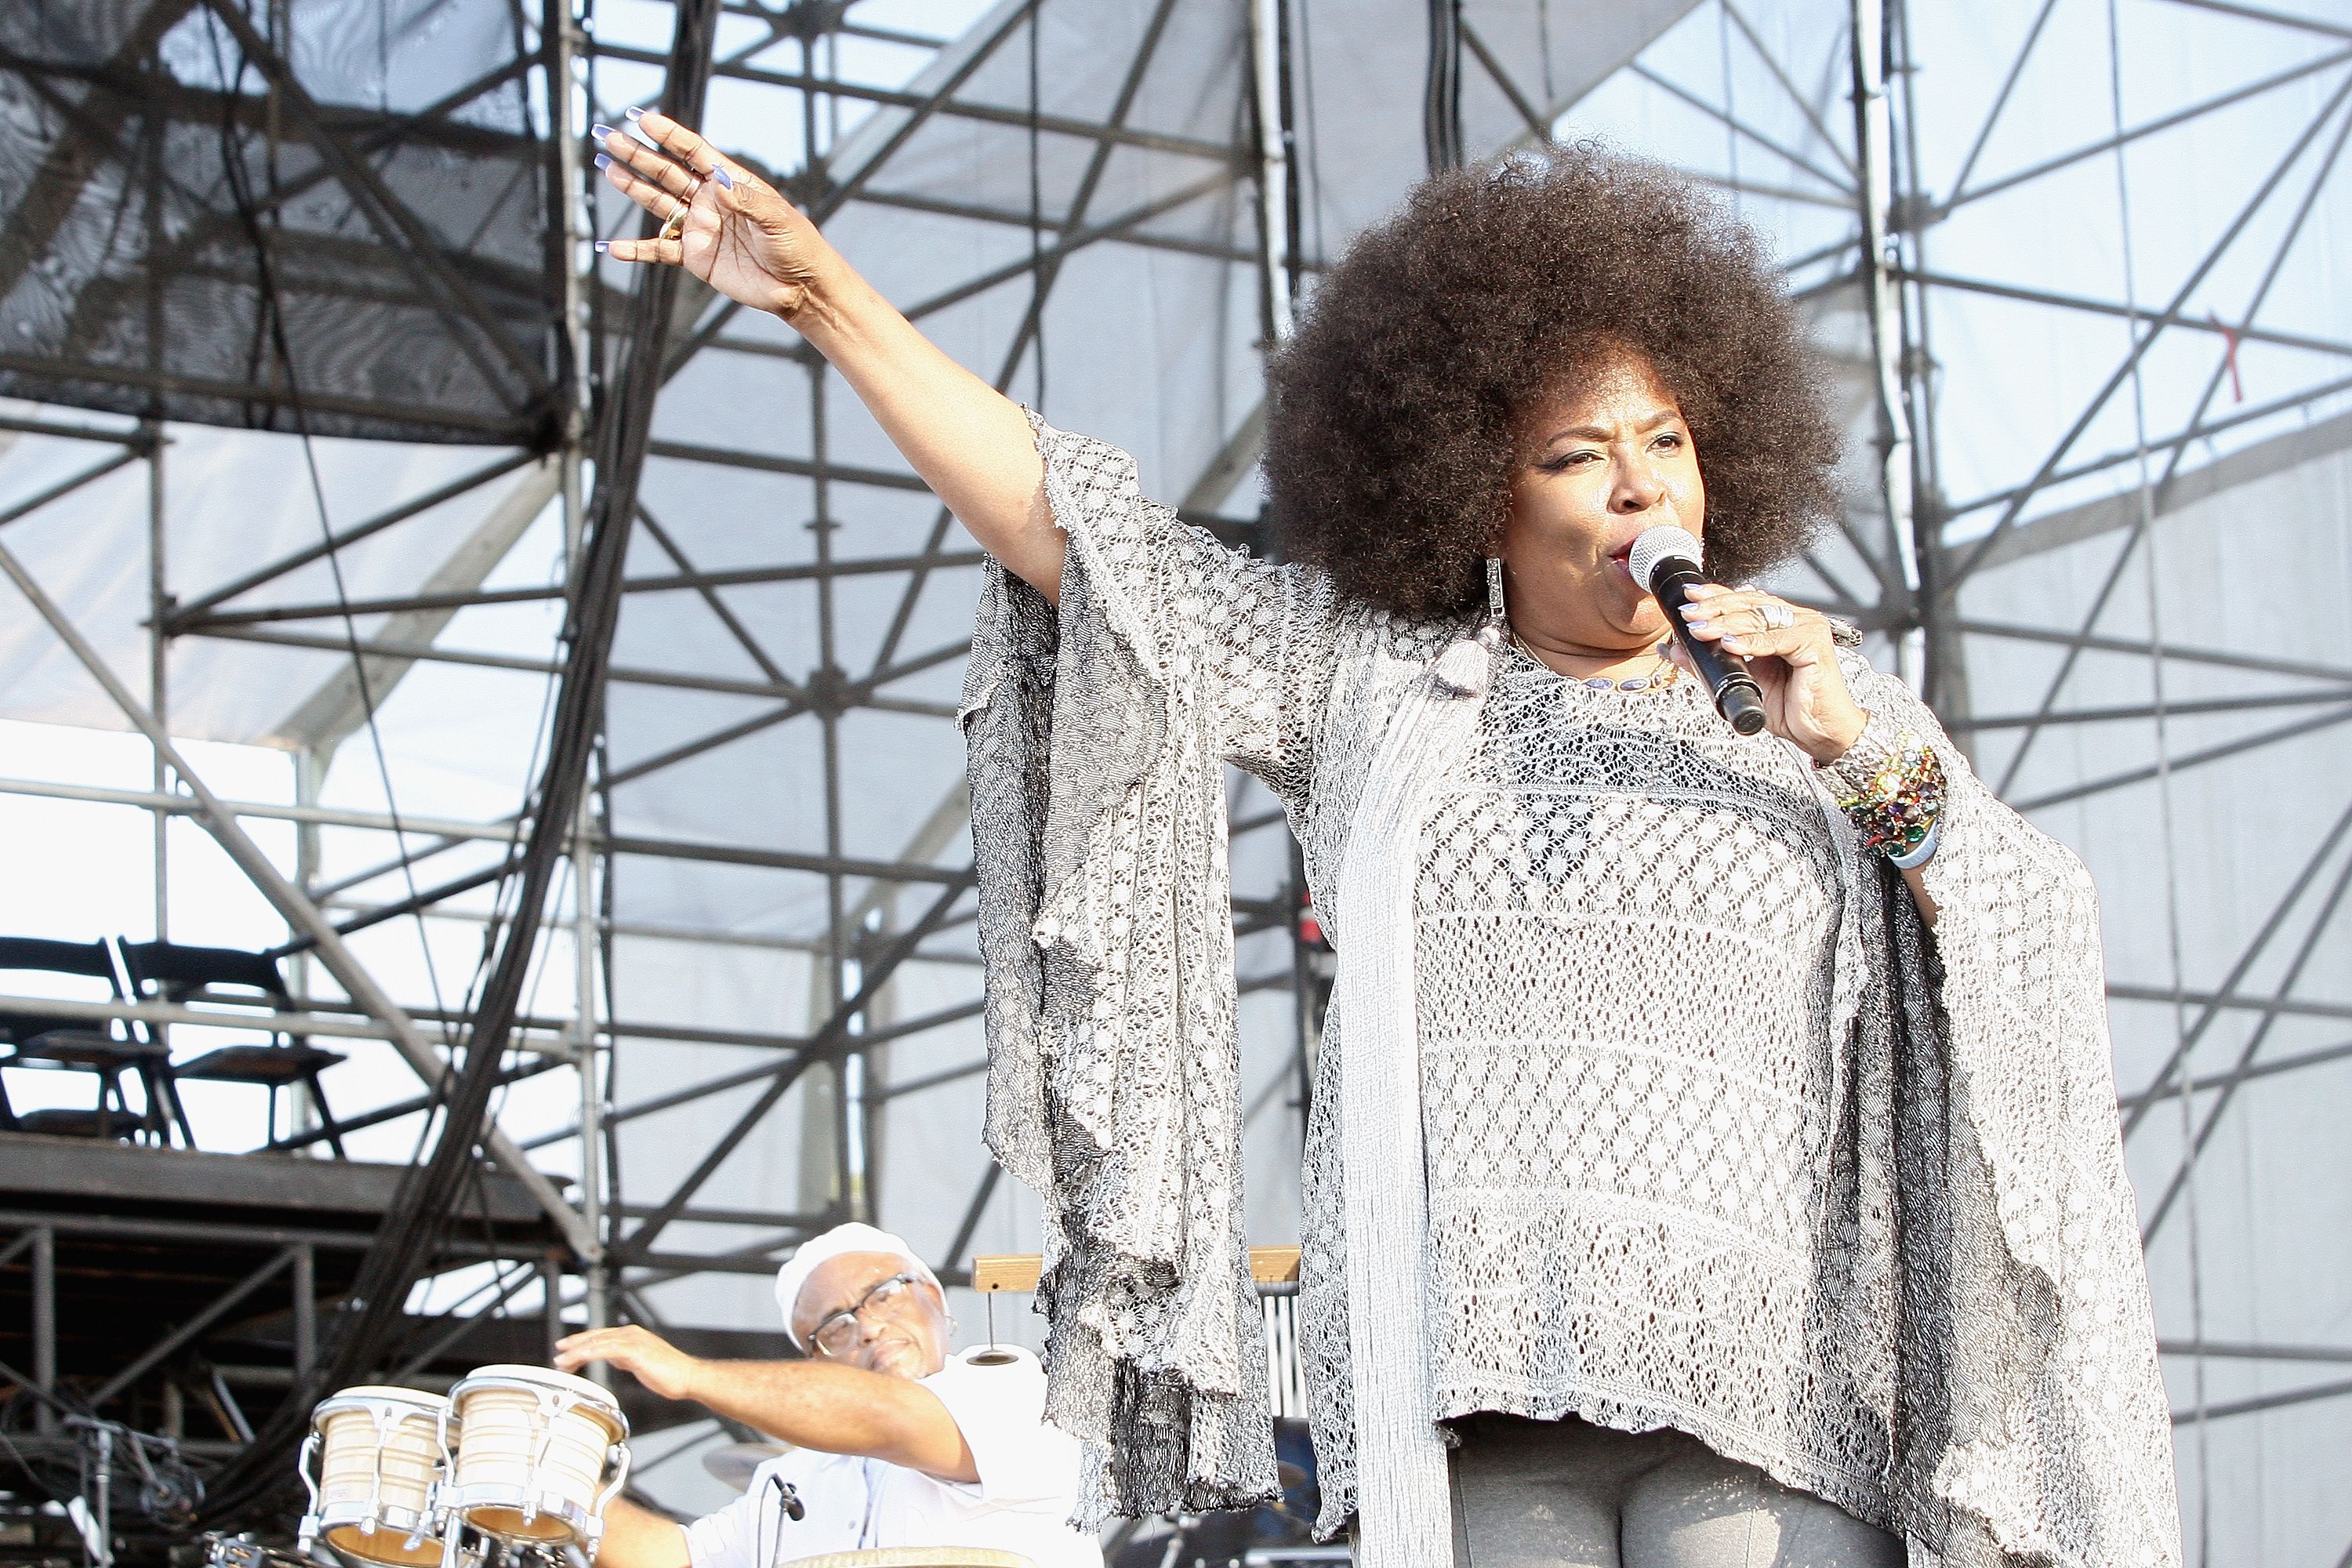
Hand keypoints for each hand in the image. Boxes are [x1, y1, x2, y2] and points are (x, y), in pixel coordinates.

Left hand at [555, 1324, 703, 1402]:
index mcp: (632, 1336)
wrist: (688, 1377)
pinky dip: (591, 1352)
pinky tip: (580, 1358)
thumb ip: (626, 1357)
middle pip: (596, 1337)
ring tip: (563, 1360)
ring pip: (598, 1342)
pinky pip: (608, 1350)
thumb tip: (613, 1357)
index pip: (601, 1336)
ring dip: (577, 1351)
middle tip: (558, 1353)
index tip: (566, 1349)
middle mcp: (631, 1334)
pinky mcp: (636, 1352)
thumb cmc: (669, 1373)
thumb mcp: (641, 1363)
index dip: (582, 1342)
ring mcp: (634, 1341)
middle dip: (575, 1345)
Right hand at [593, 110, 833, 318]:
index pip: (694, 152)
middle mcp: (710, 201)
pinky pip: (661, 251)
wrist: (799, 287)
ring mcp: (700, 228)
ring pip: (658, 203)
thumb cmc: (797, 246)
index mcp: (730, 183)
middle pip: (667, 173)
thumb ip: (746, 200)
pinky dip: (637, 250)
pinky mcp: (696, 257)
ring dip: (632, 187)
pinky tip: (613, 247)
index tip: (643, 119)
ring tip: (607, 168)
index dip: (669, 135)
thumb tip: (717, 181)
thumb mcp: (777, 219)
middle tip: (608, 136)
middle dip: (638, 155)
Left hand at [1670, 583, 1866, 763]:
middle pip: (1749, 604)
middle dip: (1715, 608)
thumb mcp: (1741, 682)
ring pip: (1759, 618)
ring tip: (1701, 630)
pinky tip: (1730, 644)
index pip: (1744, 601)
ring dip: (1726, 623)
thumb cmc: (1789, 707)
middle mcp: (1794, 619)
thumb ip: (1711, 663)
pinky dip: (1752, 642)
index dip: (1715, 596)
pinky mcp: (1814, 644)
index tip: (1688, 597)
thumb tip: (1674, 651)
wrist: (1819, 732)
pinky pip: (1777, 640)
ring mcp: (1807, 628)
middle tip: (1689, 614)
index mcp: (1778, 622)